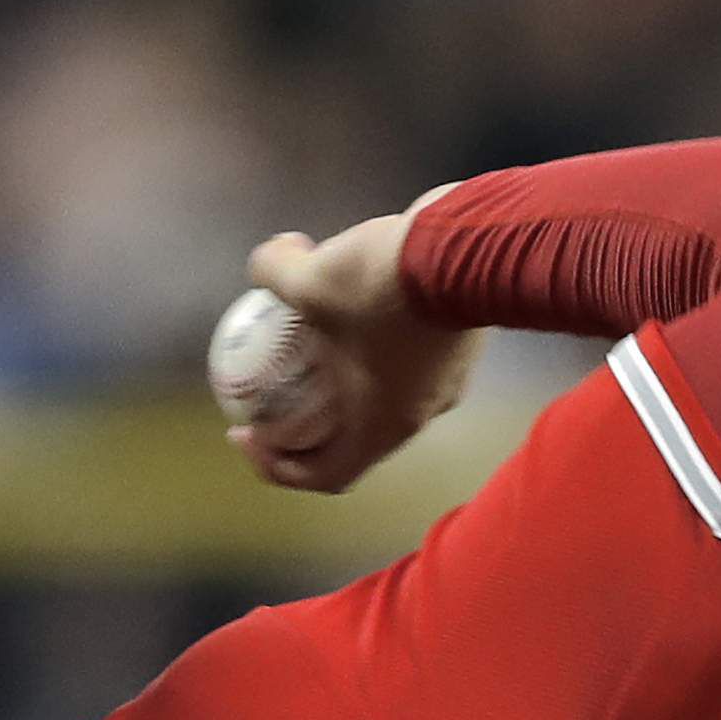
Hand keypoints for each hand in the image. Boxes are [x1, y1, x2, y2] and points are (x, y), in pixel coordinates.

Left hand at [230, 193, 476, 496]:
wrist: (472, 243)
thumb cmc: (385, 284)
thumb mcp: (311, 278)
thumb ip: (273, 275)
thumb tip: (260, 266)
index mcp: (378, 427)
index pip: (324, 476)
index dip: (277, 465)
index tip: (248, 432)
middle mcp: (415, 418)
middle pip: (351, 440)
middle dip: (306, 423)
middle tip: (274, 391)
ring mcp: (444, 387)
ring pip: (382, 398)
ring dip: (343, 380)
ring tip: (314, 338)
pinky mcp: (460, 351)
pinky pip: (407, 365)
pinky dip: (374, 349)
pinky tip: (358, 302)